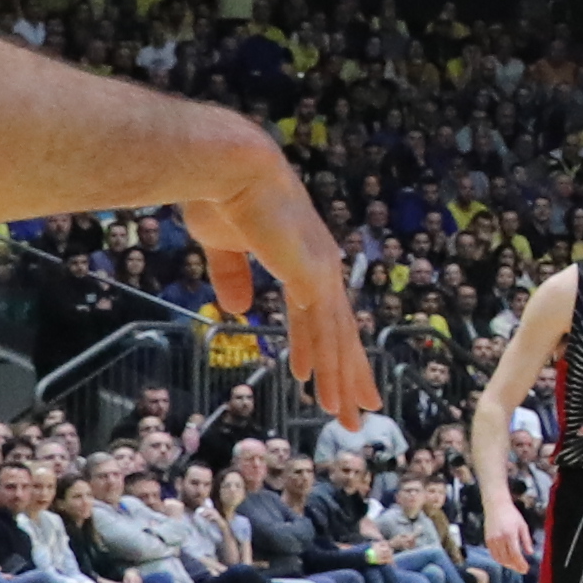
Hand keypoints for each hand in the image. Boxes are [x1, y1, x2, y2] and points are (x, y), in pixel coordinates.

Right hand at [186, 132, 367, 416]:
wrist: (227, 167)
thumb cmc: (221, 195)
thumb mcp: (224, 246)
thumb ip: (234, 276)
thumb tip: (239, 309)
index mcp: (304, 257)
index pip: (323, 314)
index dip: (328, 347)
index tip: (331, 375)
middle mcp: (320, 267)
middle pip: (341, 332)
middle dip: (350, 371)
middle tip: (361, 407)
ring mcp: (319, 271)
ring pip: (335, 338)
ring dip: (340, 378)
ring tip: (348, 415)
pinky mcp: (309, 275)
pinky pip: (320, 328)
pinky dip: (324, 360)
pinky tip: (323, 386)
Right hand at [481, 487, 530, 574]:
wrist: (496, 506)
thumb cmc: (512, 514)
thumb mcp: (523, 526)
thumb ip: (526, 540)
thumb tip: (530, 553)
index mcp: (510, 534)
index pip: (515, 554)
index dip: (521, 564)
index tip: (526, 569)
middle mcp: (500, 539)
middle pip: (507, 559)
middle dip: (515, 566)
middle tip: (522, 570)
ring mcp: (492, 540)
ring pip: (499, 559)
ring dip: (508, 565)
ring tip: (515, 567)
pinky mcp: (487, 540)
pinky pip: (493, 555)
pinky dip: (500, 560)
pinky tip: (507, 561)